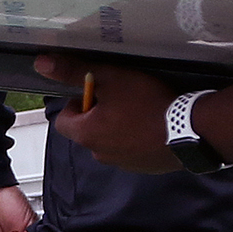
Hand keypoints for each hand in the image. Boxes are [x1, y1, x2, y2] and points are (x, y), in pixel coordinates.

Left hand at [44, 57, 181, 173]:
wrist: (191, 132)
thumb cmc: (147, 104)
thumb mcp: (110, 79)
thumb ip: (74, 71)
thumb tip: (41, 64)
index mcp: (86, 134)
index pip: (64, 120)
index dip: (77, 103)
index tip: (96, 91)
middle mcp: (99, 154)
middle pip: (88, 131)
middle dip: (99, 114)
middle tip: (121, 96)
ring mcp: (123, 164)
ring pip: (110, 141)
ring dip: (118, 126)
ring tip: (140, 110)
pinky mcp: (145, 167)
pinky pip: (132, 150)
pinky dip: (137, 138)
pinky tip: (154, 125)